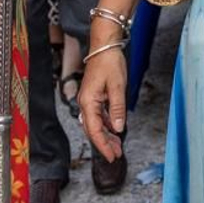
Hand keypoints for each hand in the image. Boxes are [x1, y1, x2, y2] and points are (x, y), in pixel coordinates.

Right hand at [78, 42, 128, 162]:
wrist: (104, 45)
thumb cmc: (109, 62)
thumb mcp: (118, 86)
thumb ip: (117, 108)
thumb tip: (118, 128)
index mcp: (88, 102)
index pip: (95, 130)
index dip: (103, 145)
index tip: (112, 157)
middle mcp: (85, 102)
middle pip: (93, 130)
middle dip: (104, 143)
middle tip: (116, 155)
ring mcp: (88, 99)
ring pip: (96, 124)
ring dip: (106, 135)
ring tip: (117, 145)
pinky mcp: (93, 96)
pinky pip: (98, 115)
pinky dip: (106, 124)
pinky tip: (114, 129)